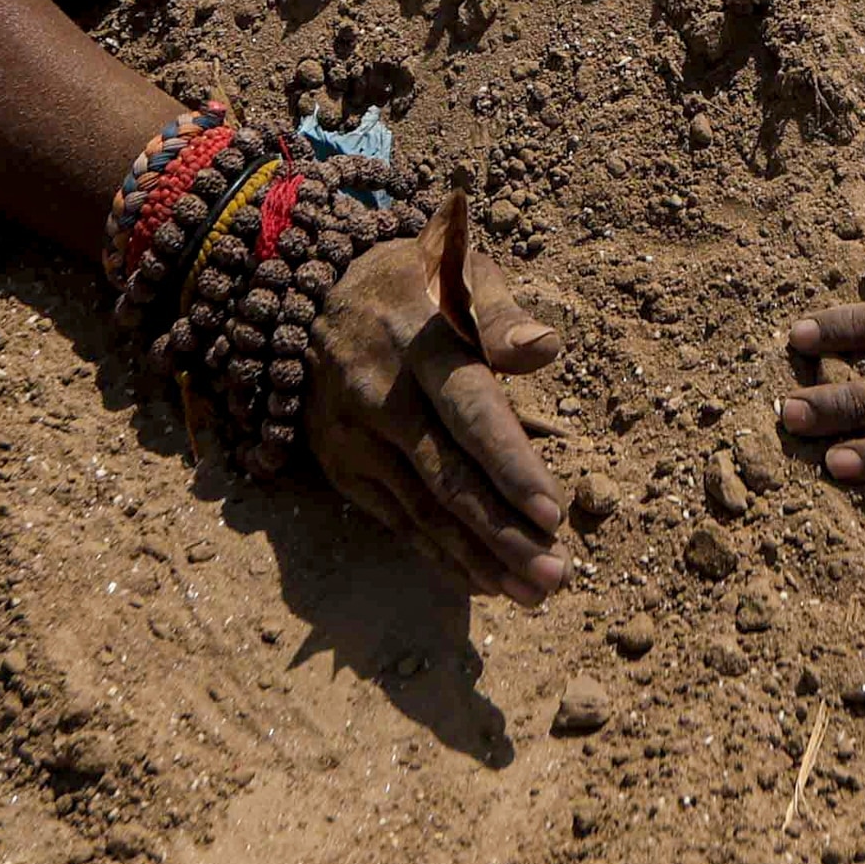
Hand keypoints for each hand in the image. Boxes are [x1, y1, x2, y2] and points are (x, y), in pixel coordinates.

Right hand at [302, 220, 576, 606]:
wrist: (309, 295)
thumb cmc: (414, 283)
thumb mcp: (454, 270)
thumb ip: (500, 315)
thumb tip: (547, 349)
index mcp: (417, 339)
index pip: (469, 409)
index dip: (510, 463)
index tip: (553, 513)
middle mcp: (378, 394)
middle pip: (447, 476)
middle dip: (503, 533)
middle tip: (555, 576)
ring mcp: (353, 437)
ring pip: (423, 511)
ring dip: (479, 558)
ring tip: (534, 593)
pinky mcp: (341, 467)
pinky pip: (397, 521)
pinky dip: (441, 556)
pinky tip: (484, 581)